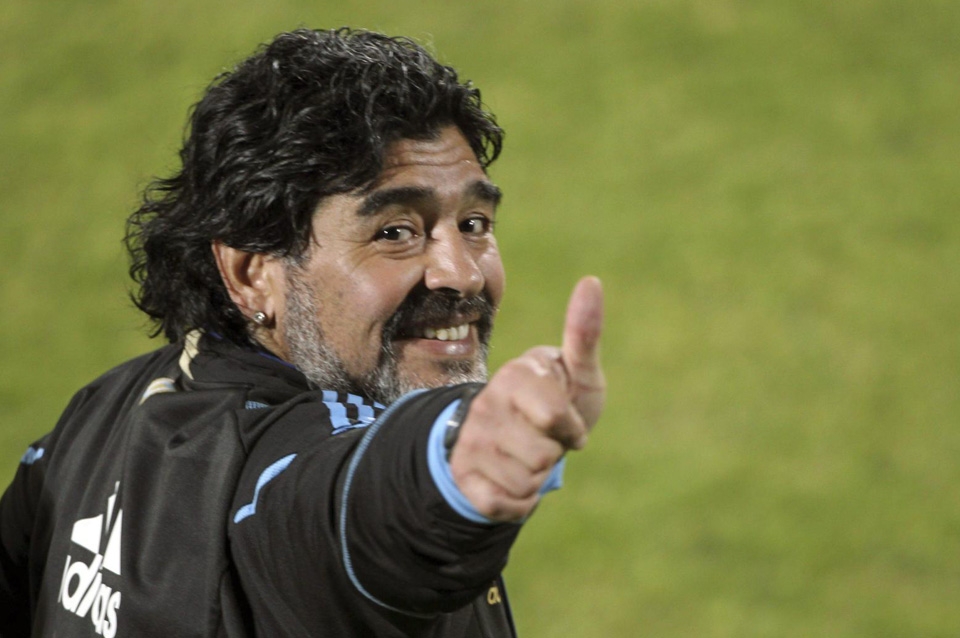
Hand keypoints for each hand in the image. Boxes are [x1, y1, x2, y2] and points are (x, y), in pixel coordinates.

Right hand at [449, 277, 605, 521]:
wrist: (517, 440)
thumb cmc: (559, 399)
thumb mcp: (578, 371)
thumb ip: (583, 333)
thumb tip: (592, 281)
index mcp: (514, 376)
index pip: (554, 417)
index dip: (570, 428)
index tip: (567, 421)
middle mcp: (484, 405)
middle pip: (542, 455)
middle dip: (553, 454)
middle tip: (544, 439)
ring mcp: (470, 442)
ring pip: (525, 482)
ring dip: (538, 478)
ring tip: (528, 456)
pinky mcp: (464, 477)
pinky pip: (505, 505)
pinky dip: (520, 501)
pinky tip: (513, 479)